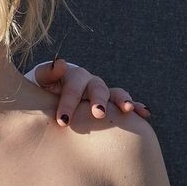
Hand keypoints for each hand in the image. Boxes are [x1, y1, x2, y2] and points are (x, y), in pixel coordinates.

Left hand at [31, 57, 152, 126]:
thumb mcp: (41, 80)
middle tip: (99, 114)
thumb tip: (60, 63)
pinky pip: (125, 104)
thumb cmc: (46, 90)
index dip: (69, 103)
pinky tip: (144, 113)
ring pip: (115, 94)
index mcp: (74, 77)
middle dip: (99, 100)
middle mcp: (91, 82)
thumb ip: (47, 73)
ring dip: (122, 100)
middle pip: (97, 88)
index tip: (63, 121)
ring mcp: (103, 92)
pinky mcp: (111, 103)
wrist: (55, 94)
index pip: (73, 87)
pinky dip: (135, 107)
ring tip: (127, 110)